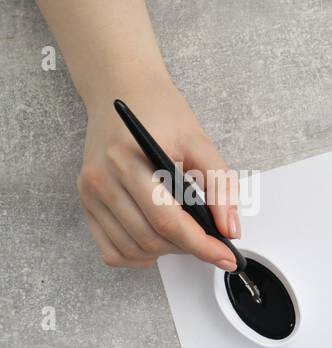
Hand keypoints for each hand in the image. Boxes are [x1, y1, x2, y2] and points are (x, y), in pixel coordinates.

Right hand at [77, 77, 239, 269]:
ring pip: (132, 249)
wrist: (122, 90)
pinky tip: (157, 243)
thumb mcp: (200, 143)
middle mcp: (101, 179)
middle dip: (188, 248)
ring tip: (185, 237)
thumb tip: (229, 229)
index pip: (168, 221)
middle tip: (211, 241)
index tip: (227, 258)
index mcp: (128, 160)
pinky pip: (110, 250)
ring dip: (166, 253)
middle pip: (151, 238)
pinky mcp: (86, 201)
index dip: (202, 246)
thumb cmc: (160, 113)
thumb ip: (220, 187)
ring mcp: (89, 193)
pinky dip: (138, 256)